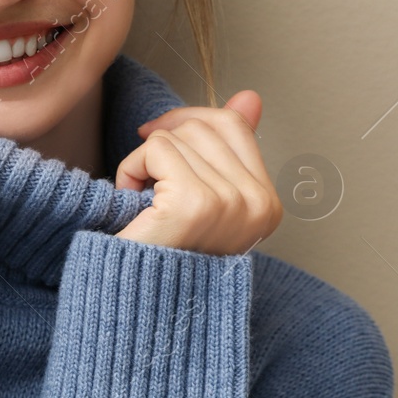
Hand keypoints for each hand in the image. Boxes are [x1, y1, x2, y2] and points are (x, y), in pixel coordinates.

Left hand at [113, 90, 282, 254]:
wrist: (133, 301)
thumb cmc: (160, 252)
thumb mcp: (201, 196)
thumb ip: (228, 148)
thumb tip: (250, 96)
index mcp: (266, 204)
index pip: (233, 124)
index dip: (187, 121)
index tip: (158, 139)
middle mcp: (258, 205)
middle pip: (203, 126)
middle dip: (163, 144)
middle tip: (148, 186)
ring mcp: (231, 204)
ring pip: (177, 136)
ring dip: (144, 162)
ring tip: (143, 202)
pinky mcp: (195, 204)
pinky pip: (156, 149)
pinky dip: (131, 169)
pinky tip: (132, 202)